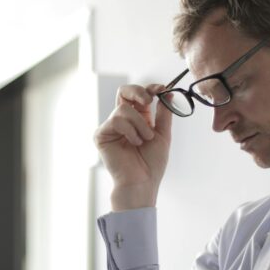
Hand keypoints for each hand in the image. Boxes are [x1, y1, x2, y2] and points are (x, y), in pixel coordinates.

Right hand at [93, 83, 172, 209]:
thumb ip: (164, 113)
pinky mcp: (101, 134)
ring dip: (139, 123)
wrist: (142, 181)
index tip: (162, 90)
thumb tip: (168, 93)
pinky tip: (134, 143)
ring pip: (123, 109)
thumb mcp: (163, 134)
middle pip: (124, 91)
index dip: (150, 89)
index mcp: (138, 118)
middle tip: (148, 101)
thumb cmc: (152, 163)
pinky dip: (129, 131)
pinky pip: (115, 121)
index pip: (140, 95)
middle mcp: (123, 120)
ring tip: (144, 139)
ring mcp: (111, 127)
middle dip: (138, 92)